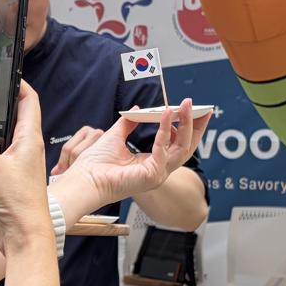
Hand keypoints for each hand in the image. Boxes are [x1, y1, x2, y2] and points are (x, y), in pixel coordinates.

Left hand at [56, 99, 209, 210]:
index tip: (194, 112)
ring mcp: (157, 175)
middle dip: (195, 126)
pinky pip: (162, 149)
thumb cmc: (95, 165)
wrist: (83, 179)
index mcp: (151, 164)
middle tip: (201, 108)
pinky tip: (165, 114)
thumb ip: (129, 123)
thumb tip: (138, 109)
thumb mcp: (115, 136)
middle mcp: (158, 171)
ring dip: (185, 125)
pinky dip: (165, 130)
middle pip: (185, 148)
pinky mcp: (151, 175)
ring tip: (186, 106)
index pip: (177, 146)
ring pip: (181, 148)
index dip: (187, 129)